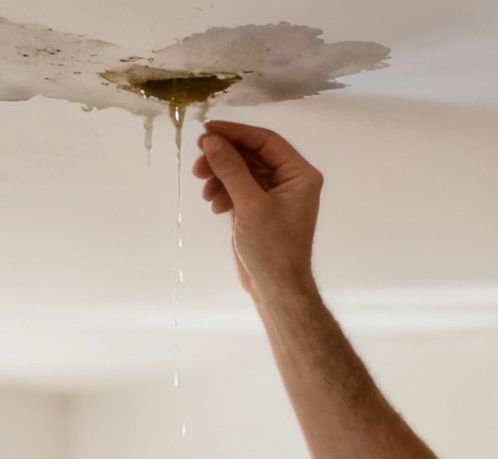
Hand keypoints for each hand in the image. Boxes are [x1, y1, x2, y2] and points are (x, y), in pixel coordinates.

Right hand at [192, 121, 322, 296]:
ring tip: (203, 187)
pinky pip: (240, 189)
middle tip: (198, 161)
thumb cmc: (272, 248)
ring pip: (243, 171)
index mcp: (300, 174)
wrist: (276, 289)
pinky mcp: (261, 209)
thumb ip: (231, 169)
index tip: (207, 131)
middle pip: (252, 155)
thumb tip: (211, 140)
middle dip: (224, 157)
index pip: (265, 141)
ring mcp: (275, 195)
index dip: (235, 133)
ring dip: (221, 175)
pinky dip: (225, 192)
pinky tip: (213, 203)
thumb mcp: (249, 204)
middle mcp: (291, 180)